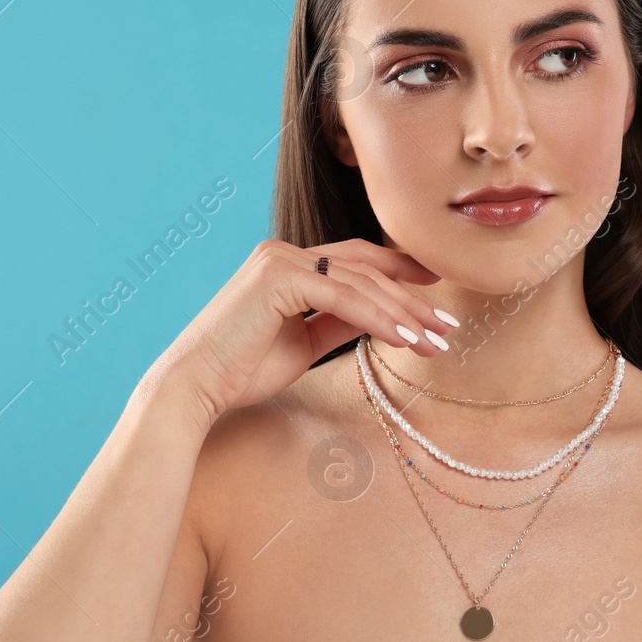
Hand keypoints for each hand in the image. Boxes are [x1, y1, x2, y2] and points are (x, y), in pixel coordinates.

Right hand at [140, 238, 451, 426]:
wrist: (193, 388)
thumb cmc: (241, 371)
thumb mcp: (305, 343)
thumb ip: (341, 322)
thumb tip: (386, 316)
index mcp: (289, 264)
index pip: (357, 261)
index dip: (401, 273)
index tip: (438, 293)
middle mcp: (284, 252)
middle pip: (366, 269)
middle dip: (413, 298)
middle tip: (449, 326)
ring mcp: (280, 260)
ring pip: (361, 283)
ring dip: (404, 313)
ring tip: (436, 341)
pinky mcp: (278, 277)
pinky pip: (343, 297)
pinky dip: (379, 318)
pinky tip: (407, 339)